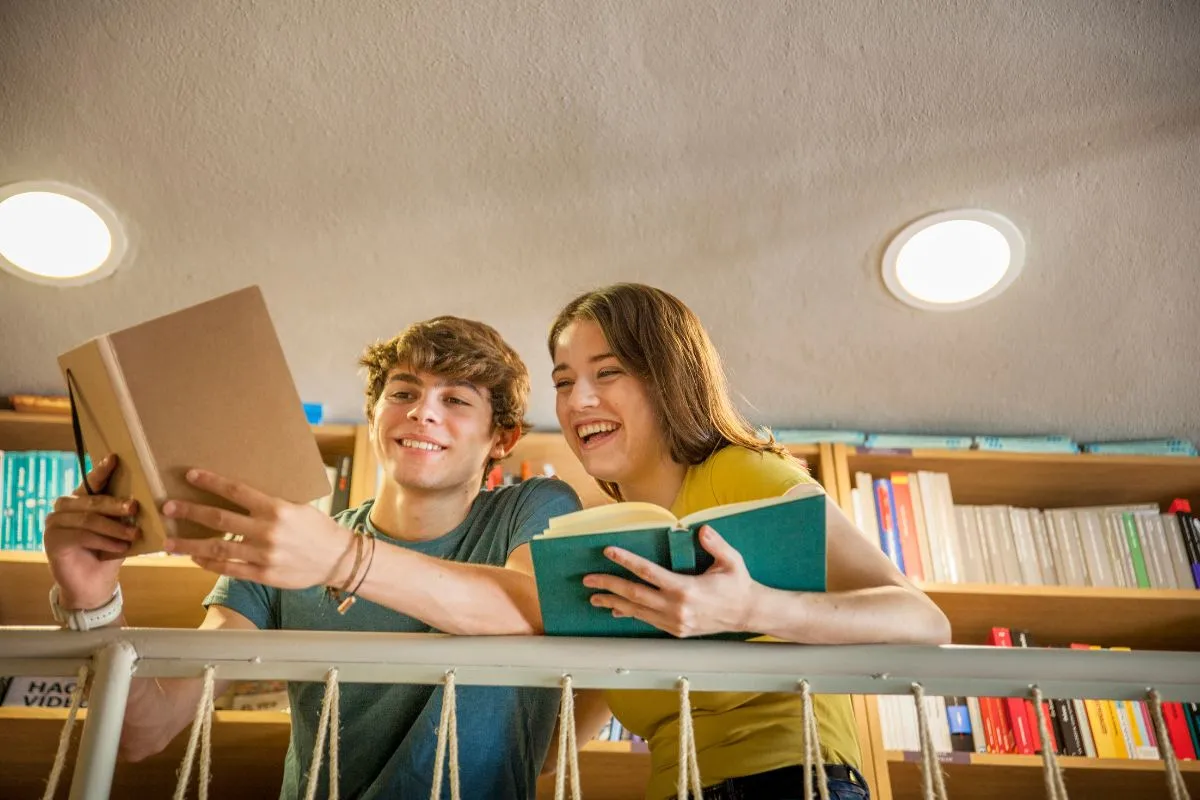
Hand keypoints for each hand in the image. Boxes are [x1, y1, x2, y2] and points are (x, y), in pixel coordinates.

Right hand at [43, 454, 139, 608]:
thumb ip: (125, 515)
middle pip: (92, 500)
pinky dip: (104, 541)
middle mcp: (64, 508)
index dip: (102, 469)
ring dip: (114, 528)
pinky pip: (82, 536)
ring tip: (133, 535)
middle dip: (116, 504)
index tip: (115, 458)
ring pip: (89, 519)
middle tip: (134, 508)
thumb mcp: (120, 530)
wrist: (94, 585)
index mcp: (80, 500)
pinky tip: (120, 548)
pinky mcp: (52, 541)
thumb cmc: (109, 552)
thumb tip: (145, 500)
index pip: (92, 481)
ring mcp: (54, 523)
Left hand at [161, 469, 353, 589]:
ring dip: (189, 546)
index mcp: (277, 509)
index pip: (236, 491)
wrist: (337, 559)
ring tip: (168, 544)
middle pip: (219, 519)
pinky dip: (209, 564)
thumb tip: (239, 495)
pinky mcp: (263, 574)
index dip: (211, 482)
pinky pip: (229, 569)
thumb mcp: (298, 507)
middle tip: (168, 507)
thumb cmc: (317, 529)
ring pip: (217, 548)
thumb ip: (270, 504)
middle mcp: (267, 531)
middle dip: (190, 512)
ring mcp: (263, 555)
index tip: (191, 476)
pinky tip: (195, 559)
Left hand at [582, 525, 760, 637]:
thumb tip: (701, 530)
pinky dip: (630, 614)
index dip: (626, 561)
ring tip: (594, 597)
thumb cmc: (738, 585)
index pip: (648, 573)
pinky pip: (647, 621)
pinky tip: (616, 611)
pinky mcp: (676, 630)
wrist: (748, 614)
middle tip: (588, 580)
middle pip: (634, 594)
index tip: (609, 552)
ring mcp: (675, 622)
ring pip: (637, 611)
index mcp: (686, 589)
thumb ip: (715, 544)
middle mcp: (676, 608)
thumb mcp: (731, 561)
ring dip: (613, 603)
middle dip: (609, 586)